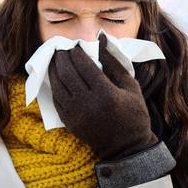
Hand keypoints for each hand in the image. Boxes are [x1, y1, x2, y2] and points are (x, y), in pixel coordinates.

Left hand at [48, 33, 158, 160]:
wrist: (126, 147)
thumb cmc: (133, 114)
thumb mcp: (131, 87)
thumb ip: (114, 62)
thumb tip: (101, 39)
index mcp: (106, 93)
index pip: (84, 66)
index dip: (77, 53)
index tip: (75, 45)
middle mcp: (88, 103)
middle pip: (67, 73)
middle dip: (62, 58)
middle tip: (61, 49)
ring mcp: (76, 114)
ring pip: (57, 85)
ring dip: (54, 69)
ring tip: (55, 59)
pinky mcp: (69, 122)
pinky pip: (55, 99)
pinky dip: (54, 85)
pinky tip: (55, 76)